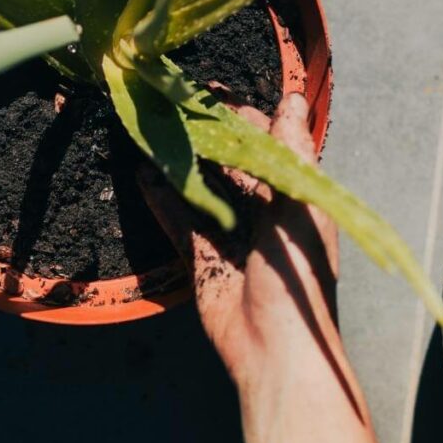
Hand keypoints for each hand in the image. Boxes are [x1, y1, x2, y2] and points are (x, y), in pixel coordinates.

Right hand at [140, 92, 389, 442]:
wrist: (276, 351)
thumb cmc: (298, 278)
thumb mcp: (299, 208)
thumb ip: (291, 153)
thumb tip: (292, 98)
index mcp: (293, 197)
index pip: (266, 145)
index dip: (241, 117)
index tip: (211, 92)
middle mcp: (262, 212)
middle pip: (229, 164)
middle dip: (204, 137)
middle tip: (170, 106)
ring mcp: (229, 235)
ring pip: (201, 189)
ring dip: (179, 163)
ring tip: (151, 132)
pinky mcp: (203, 259)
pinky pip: (180, 223)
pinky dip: (162, 201)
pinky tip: (143, 176)